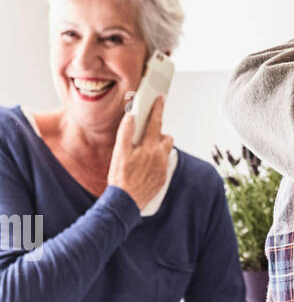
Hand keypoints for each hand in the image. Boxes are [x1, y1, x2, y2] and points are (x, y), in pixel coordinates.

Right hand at [107, 94, 173, 211]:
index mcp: (149, 148)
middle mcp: (160, 157)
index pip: (156, 123)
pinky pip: (163, 164)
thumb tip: (130, 117)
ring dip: (158, 147)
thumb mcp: (119, 153)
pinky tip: (144, 166)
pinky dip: (156, 161)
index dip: (158, 109)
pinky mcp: (162, 179)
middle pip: (166, 137)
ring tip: (144, 152)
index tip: (160, 99)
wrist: (126, 202)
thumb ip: (125, 133)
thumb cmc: (121, 178)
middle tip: (145, 135)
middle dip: (159, 133)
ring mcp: (163, 168)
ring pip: (166, 151)